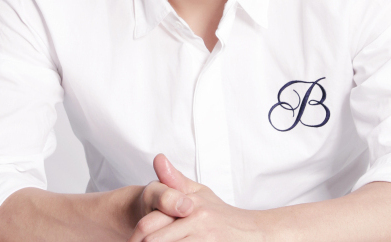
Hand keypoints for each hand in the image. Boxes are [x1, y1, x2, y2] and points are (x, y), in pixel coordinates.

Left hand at [128, 154, 263, 241]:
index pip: (148, 224)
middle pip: (153, 240)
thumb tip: (157, 157)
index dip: (135, 238)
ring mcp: (204, 239)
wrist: (255, 233)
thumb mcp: (199, 194)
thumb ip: (174, 180)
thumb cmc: (222, 216)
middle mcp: (195, 222)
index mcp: (189, 205)